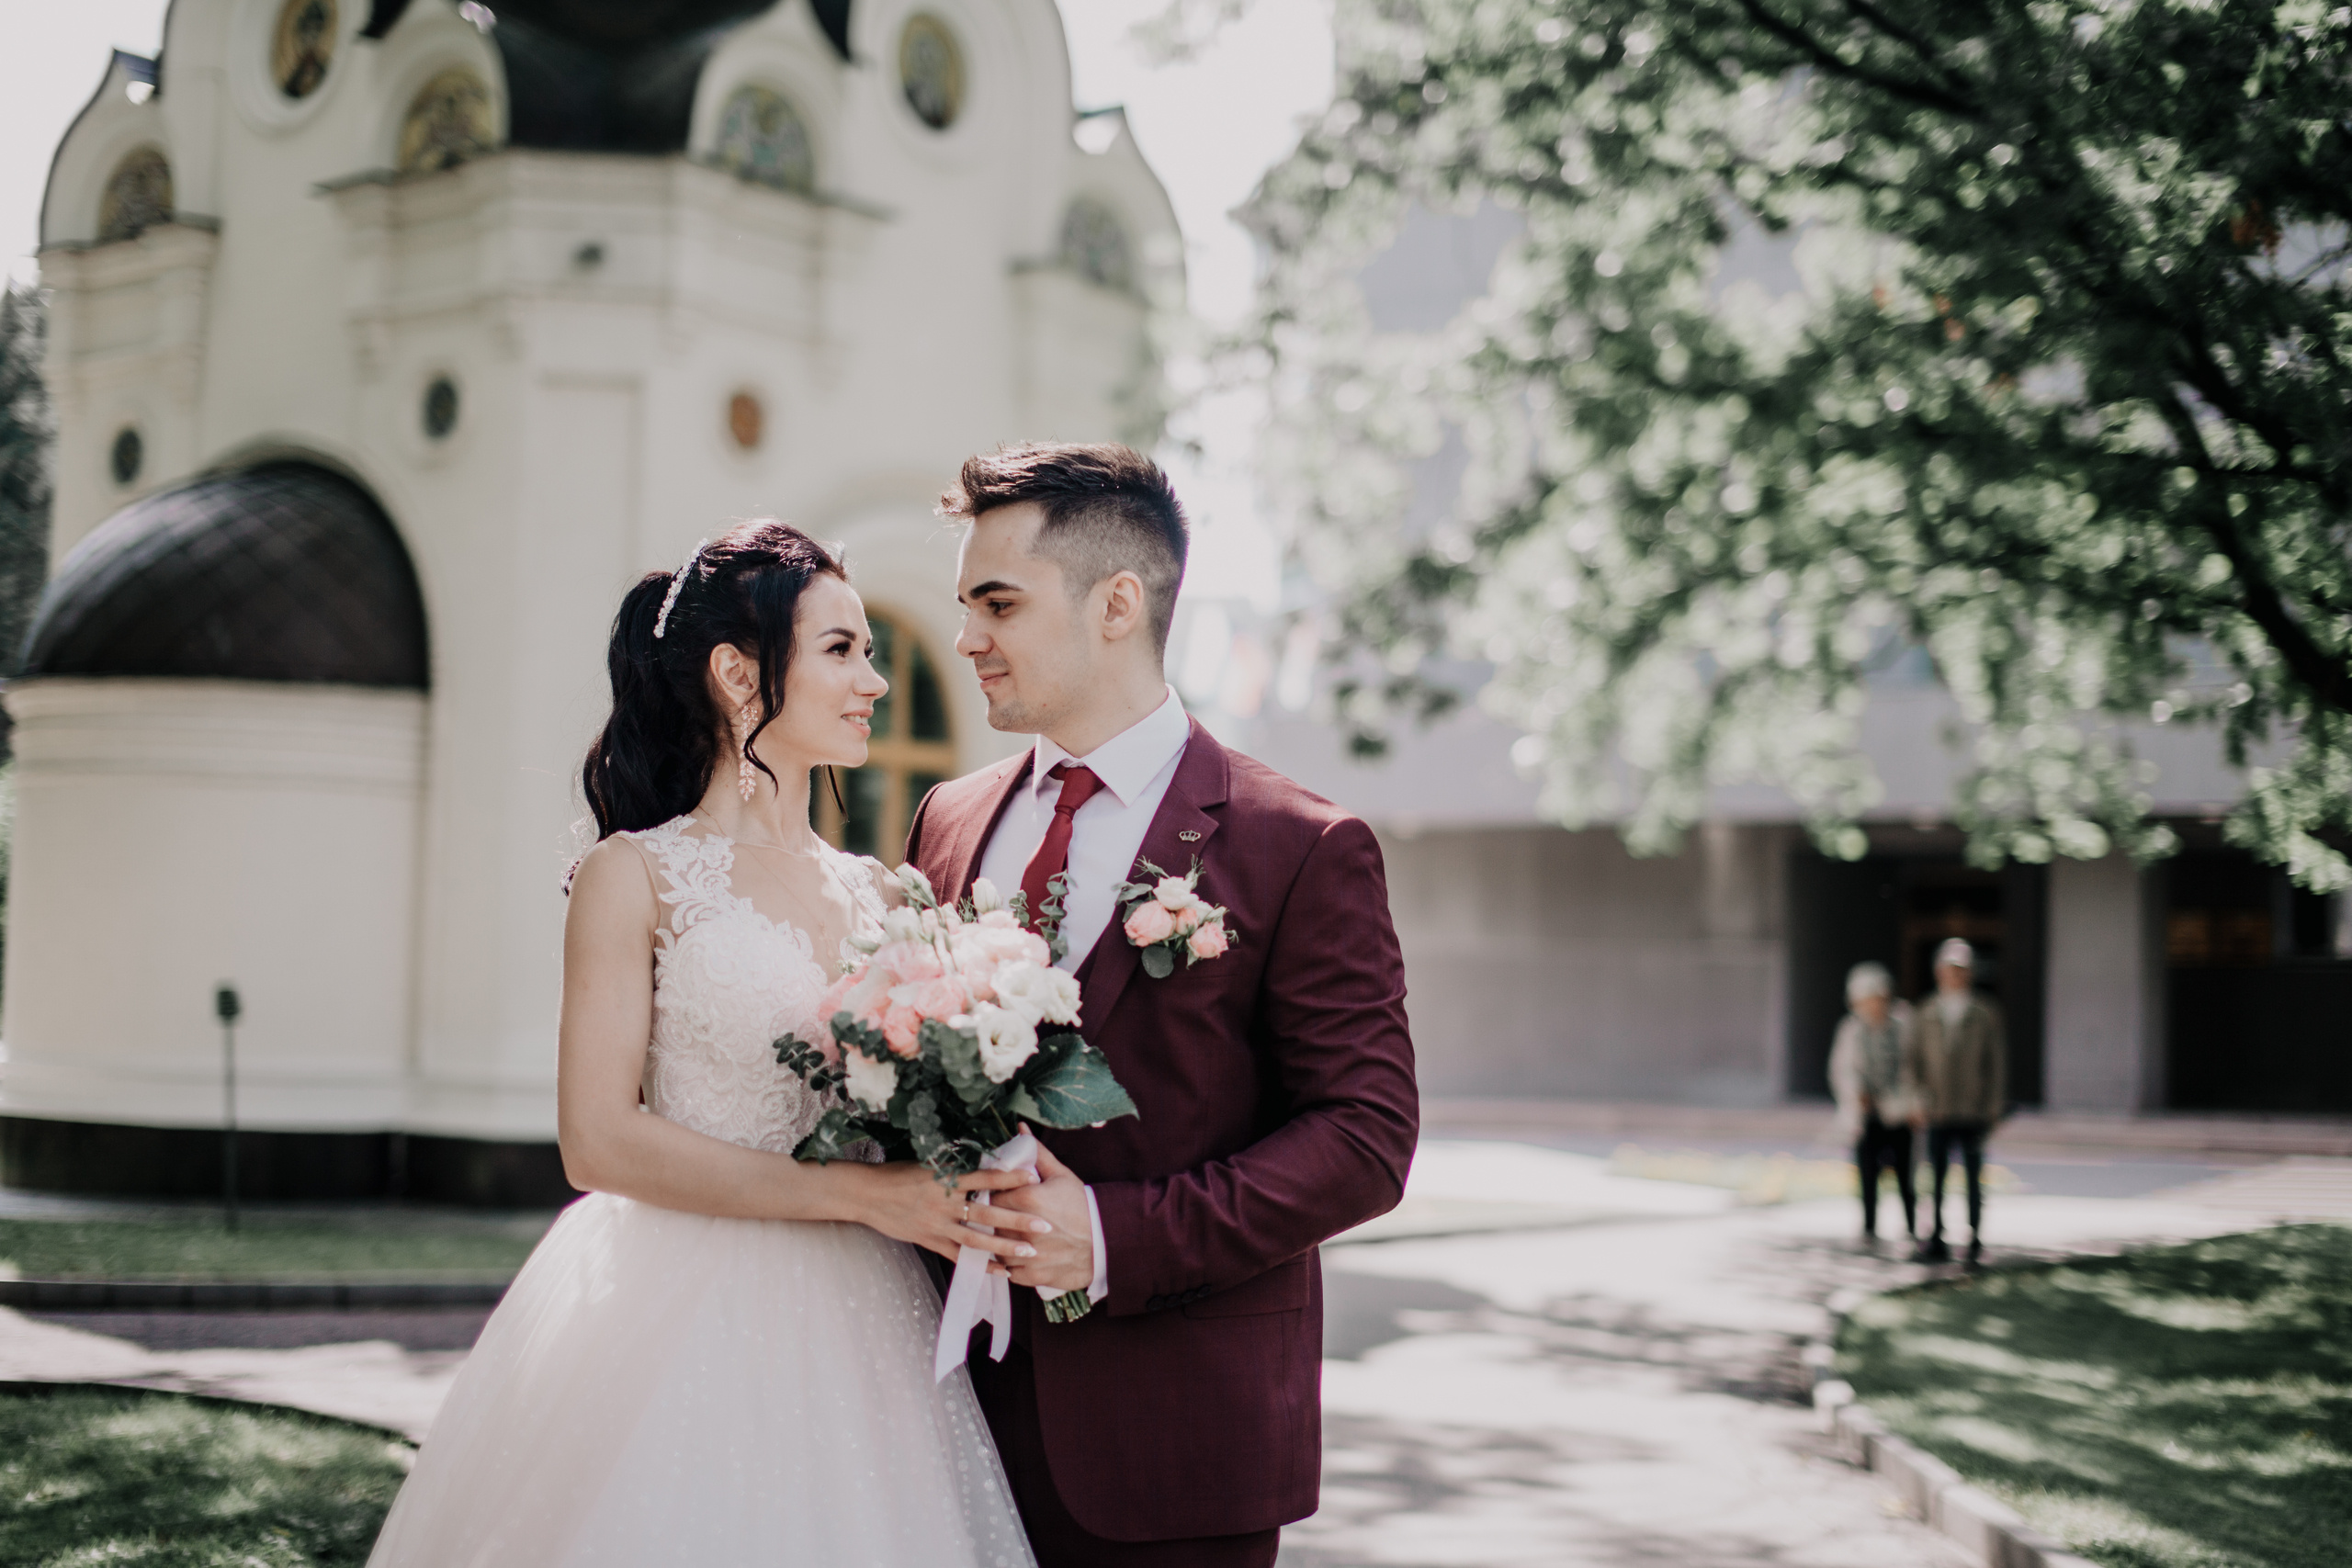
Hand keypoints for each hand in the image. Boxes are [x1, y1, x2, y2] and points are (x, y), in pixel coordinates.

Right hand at [850, 1162, 1047, 1263]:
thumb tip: (986, 1164)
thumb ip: (955, 1169)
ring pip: (976, 1239)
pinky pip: (959, 1255)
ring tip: (1029, 1251)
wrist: (868, 1194)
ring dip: (1004, 1247)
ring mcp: (937, 1225)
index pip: (983, 1178)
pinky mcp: (930, 1241)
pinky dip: (980, 1264)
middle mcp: (944, 1203)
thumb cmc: (898, 1174)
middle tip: (1044, 1224)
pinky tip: (1001, 1270)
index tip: (1032, 1177)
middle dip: (1017, 1220)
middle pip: (986, 1214)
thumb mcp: (928, 1164)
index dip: (1008, 1178)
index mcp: (945, 1178)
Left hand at [987, 1130, 1094, 1292]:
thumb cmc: (1082, 1205)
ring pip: (997, 1248)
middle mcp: (1024, 1227)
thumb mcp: (1061, 1176)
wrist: (1106, 1240)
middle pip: (992, 1222)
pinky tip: (1019, 1255)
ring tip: (1012, 1236)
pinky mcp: (1033, 1275)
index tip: (1002, 1197)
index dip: (996, 1196)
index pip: (993, 1195)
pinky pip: (1009, 1271)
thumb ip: (1037, 1154)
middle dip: (996, 1219)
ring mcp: (1028, 1254)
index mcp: (1028, 1199)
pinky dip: (1012, 1264)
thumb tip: (1020, 1129)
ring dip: (1001, 1243)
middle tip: (1005, 1217)